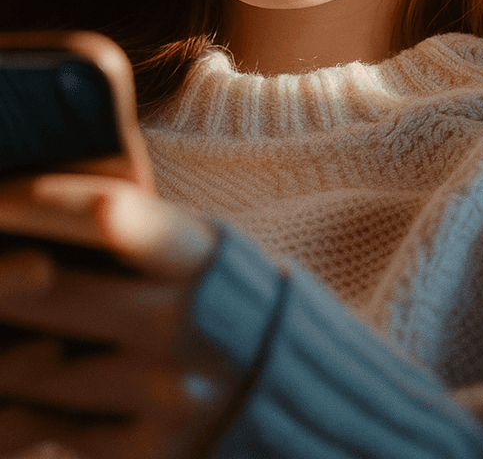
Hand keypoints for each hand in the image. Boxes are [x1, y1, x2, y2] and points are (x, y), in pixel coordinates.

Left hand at [0, 173, 223, 458]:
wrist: (300, 398)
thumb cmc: (230, 301)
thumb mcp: (204, 251)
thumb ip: (137, 234)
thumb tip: (29, 213)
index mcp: (200, 255)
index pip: (105, 213)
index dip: (35, 202)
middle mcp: (184, 322)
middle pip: (44, 288)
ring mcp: (166, 394)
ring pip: (31, 368)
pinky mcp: (150, 453)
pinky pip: (49, 429)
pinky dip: (18, 409)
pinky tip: (13, 391)